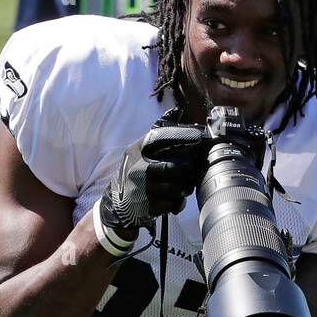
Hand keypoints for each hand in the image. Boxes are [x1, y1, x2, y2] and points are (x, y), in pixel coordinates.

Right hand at [98, 118, 209, 237]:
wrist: (118, 203)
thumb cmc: (136, 171)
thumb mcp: (141, 149)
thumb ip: (159, 130)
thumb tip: (177, 110)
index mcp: (138, 149)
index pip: (160, 137)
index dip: (181, 135)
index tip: (198, 137)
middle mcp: (138, 167)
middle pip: (174, 165)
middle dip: (189, 169)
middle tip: (195, 169)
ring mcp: (143, 188)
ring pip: (177, 186)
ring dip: (186, 186)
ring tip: (185, 185)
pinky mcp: (148, 206)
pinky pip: (173, 203)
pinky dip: (178, 202)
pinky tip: (175, 200)